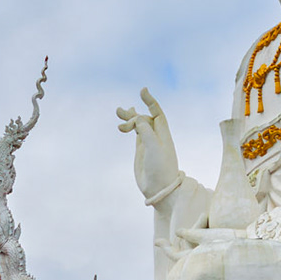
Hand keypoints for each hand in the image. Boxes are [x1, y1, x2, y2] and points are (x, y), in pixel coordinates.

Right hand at [116, 88, 181, 204]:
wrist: (160, 188)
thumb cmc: (160, 169)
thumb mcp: (154, 148)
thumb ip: (146, 131)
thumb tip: (137, 119)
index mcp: (162, 133)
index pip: (156, 112)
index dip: (150, 101)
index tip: (142, 90)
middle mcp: (156, 135)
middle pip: (144, 118)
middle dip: (132, 114)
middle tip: (118, 112)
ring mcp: (148, 142)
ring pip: (139, 124)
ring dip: (129, 118)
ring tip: (118, 112)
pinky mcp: (141, 149)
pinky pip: (136, 132)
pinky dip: (131, 126)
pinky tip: (125, 123)